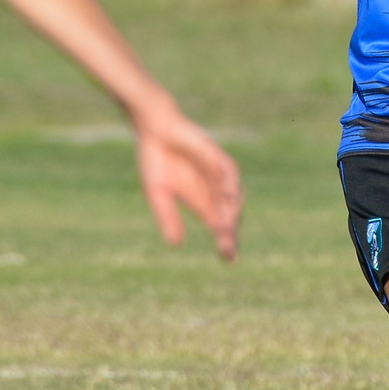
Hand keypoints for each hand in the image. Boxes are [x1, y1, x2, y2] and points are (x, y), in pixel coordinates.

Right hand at [134, 106, 242, 260]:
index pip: (220, 226)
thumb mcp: (158, 194)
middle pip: (229, 215)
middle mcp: (215, 190)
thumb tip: (176, 245)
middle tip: (228, 248)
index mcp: (203, 202)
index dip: (226, 242)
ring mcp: (218, 174)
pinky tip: (230, 197)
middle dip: (230, 232)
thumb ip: (167, 217)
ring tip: (228, 230)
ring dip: (232, 212)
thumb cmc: (156, 162)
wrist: (155, 130)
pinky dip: (231, 184)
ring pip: (233, 196)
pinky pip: (229, 172)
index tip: (229, 259)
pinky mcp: (216, 156)